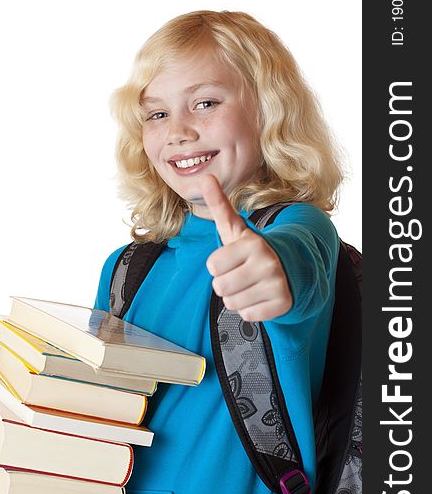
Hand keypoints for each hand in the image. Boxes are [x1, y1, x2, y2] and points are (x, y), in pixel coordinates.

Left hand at [201, 175, 292, 321]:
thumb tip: (205, 177)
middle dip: (225, 282)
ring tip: (250, 284)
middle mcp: (267, 263)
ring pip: (232, 303)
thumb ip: (219, 204)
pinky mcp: (283, 303)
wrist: (289, 265)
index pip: (212, 267)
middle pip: (220, 287)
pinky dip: (251, 308)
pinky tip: (260, 295)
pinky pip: (248, 315)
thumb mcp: (235, 228)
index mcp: (252, 243)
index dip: (218, 265)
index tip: (232, 259)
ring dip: (237, 296)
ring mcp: (277, 284)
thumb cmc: (252, 248)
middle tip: (241, 273)